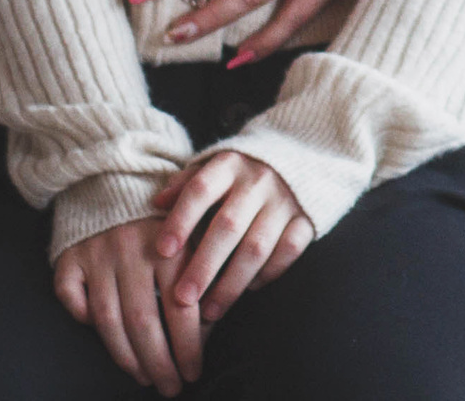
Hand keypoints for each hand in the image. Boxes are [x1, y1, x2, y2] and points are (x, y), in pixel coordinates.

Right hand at [53, 214, 208, 393]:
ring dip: (126, 355)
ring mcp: (97, 253)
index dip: (188, 346)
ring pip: (107, 319)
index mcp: (170, 245)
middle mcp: (131, 250)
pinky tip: (102, 335)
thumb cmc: (165, 216)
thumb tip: (208, 328)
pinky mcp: (70, 256)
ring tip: (144, 376)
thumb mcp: (193, 233)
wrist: (118, 175)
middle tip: (170, 387)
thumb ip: (202, 274)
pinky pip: (70, 297)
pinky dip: (82, 319)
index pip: (181, 308)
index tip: (194, 371)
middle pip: (143, 321)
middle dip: (159, 362)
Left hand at [149, 151, 315, 322]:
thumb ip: (186, 183)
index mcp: (229, 164)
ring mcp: (285, 200)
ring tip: (210, 311)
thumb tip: (157, 203)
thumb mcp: (216, 165)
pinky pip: (288, 251)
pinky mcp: (307, 218)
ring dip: (232, 283)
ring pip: (257, 247)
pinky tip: (249, 289)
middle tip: (183, 299)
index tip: (162, 252)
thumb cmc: (244, 170)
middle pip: (228, 226)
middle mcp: (258, 180)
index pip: (200, 190)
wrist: (302, 153)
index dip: (180, 220)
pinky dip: (269, 273)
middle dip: (204, 265)